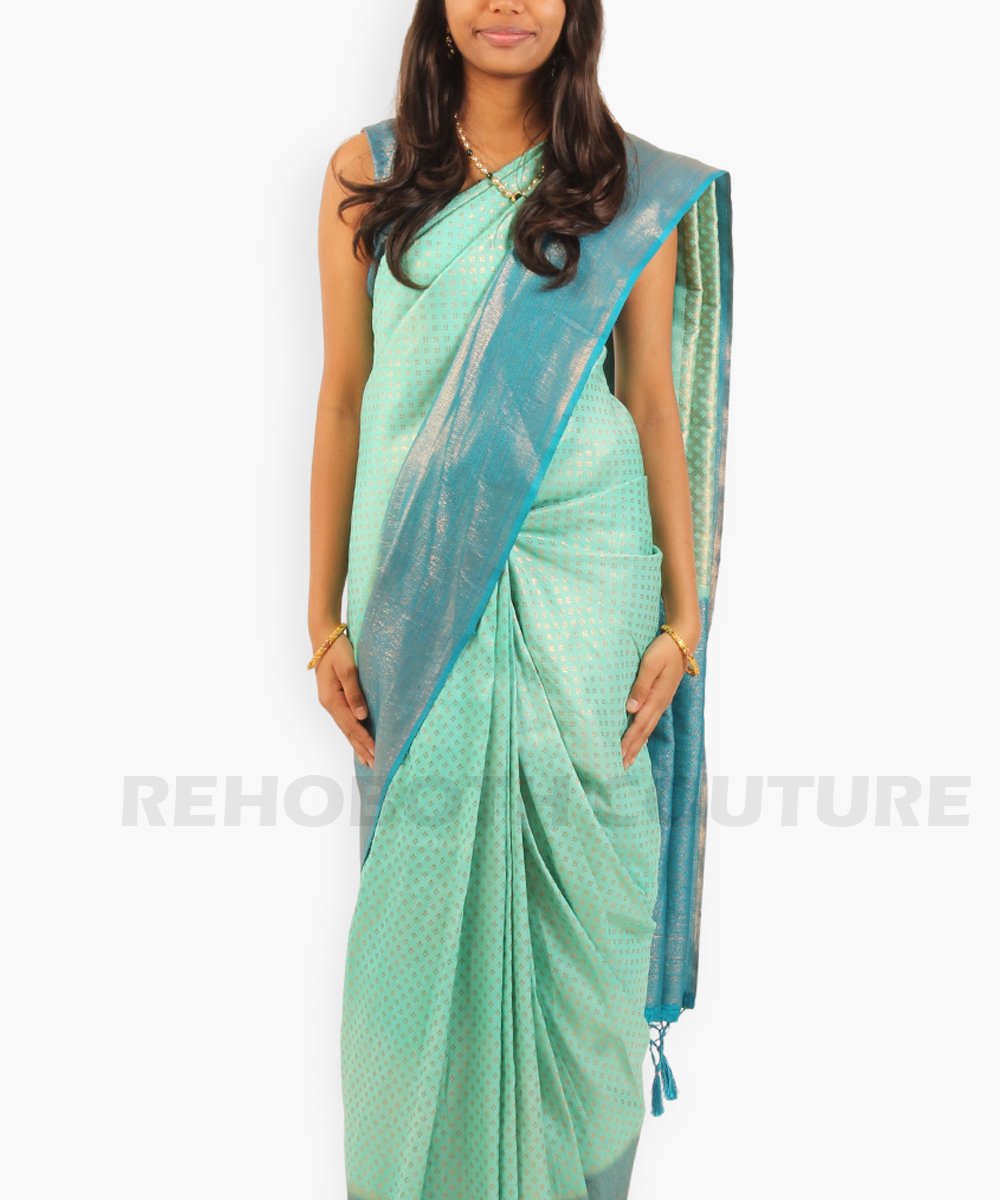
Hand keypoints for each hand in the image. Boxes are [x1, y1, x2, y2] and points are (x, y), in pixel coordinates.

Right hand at [314, 632, 375, 767]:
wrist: (324, 636)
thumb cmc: (338, 650)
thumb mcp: (348, 669)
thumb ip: (354, 692)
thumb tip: (362, 716)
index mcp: (332, 700)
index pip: (351, 726)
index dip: (365, 741)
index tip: (377, 753)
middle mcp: (330, 704)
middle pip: (348, 732)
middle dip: (361, 748)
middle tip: (376, 765)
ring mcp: (331, 702)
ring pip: (346, 728)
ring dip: (357, 744)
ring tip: (368, 759)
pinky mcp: (335, 697)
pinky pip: (345, 720)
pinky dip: (353, 733)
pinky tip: (359, 739)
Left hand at [621, 632, 688, 768]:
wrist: (683, 640)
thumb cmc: (663, 649)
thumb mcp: (650, 664)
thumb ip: (640, 685)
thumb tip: (630, 709)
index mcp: (656, 698)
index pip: (638, 726)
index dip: (627, 743)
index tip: (617, 758)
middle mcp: (659, 704)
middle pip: (643, 732)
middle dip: (631, 750)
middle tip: (619, 768)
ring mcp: (661, 702)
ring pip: (647, 729)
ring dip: (637, 745)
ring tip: (627, 760)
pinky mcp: (661, 697)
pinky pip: (650, 721)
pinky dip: (642, 734)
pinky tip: (639, 738)